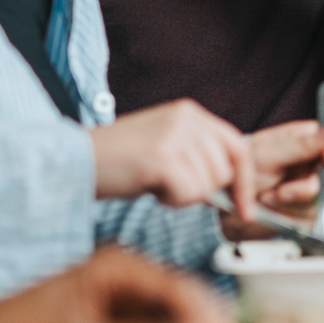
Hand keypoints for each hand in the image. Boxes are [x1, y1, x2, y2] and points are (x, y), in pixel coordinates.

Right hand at [89, 98, 255, 215]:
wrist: (77, 162)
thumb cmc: (119, 161)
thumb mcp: (166, 146)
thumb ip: (198, 158)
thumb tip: (233, 189)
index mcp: (190, 112)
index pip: (237, 146)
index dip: (245, 181)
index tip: (246, 210)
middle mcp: (187, 118)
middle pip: (226, 170)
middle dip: (203, 190)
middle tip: (169, 185)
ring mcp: (175, 135)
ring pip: (207, 185)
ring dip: (183, 196)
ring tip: (154, 182)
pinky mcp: (163, 157)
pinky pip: (188, 194)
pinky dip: (171, 200)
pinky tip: (149, 187)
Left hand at [219, 116, 323, 239]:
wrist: (224, 200)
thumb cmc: (243, 165)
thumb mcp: (270, 151)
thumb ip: (305, 144)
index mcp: (315, 139)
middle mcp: (319, 164)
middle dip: (309, 187)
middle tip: (282, 191)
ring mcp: (315, 190)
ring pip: (322, 203)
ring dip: (291, 204)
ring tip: (267, 197)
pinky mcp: (308, 213)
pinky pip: (310, 220)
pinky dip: (287, 218)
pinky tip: (271, 210)